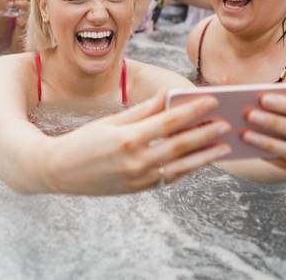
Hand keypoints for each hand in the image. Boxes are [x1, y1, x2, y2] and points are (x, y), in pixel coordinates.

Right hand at [42, 92, 230, 194]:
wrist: (58, 171)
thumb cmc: (83, 140)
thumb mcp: (110, 121)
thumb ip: (142, 111)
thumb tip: (168, 96)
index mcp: (128, 138)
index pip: (169, 121)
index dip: (193, 110)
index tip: (212, 100)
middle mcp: (136, 160)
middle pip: (180, 145)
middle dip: (206, 133)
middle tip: (226, 123)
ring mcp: (138, 178)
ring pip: (181, 166)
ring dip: (205, 155)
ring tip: (223, 146)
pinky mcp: (138, 189)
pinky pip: (169, 177)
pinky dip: (187, 168)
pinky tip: (200, 160)